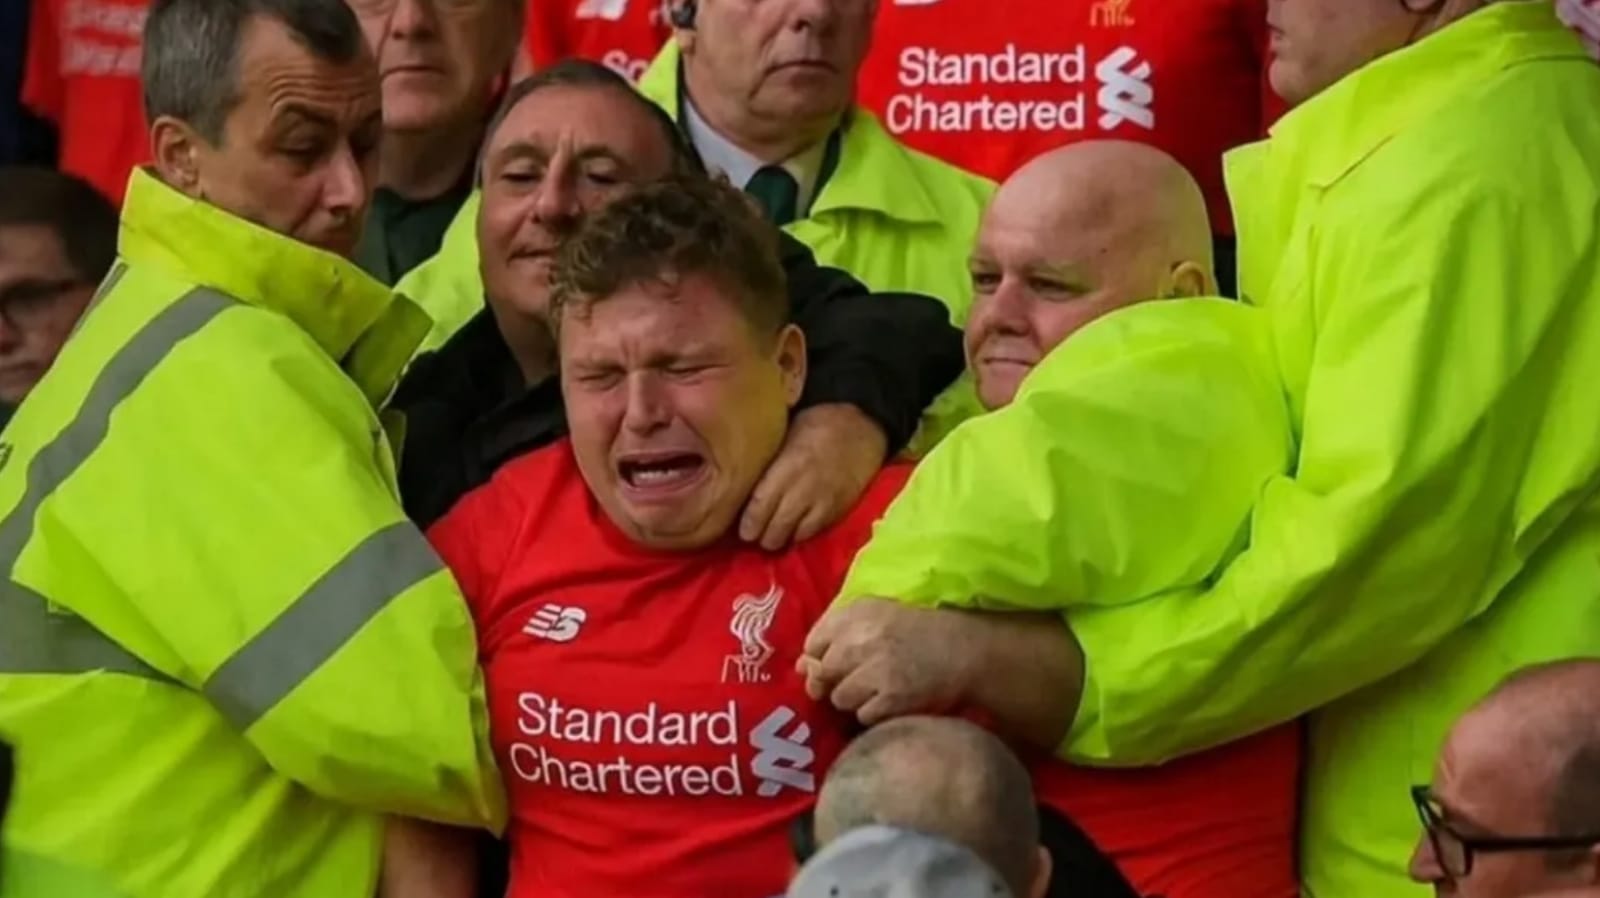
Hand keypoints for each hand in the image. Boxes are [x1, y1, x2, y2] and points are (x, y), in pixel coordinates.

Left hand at [740, 404, 886, 550]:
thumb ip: (766, 460)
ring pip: (793, 536)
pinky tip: (791, 530)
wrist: (862, 428)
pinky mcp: (837, 512)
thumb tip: (740, 479)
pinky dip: (798, 536)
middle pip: (775, 528)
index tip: (741, 528)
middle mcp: (804, 489)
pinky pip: (812, 534)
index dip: (748, 523)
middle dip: (760, 536)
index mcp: (787, 466)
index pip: (760, 505)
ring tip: (770, 535)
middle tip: (751, 534)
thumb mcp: (785, 433)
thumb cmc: (816, 424)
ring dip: (779, 539)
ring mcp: (822, 504)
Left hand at [798, 598, 978, 725]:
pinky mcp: (892, 698)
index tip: (840, 663)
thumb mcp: (875, 615)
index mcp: (856, 613)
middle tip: (863, 678)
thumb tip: (800, 667)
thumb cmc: (915, 632)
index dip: (821, 659)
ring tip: (880, 689)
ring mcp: (876, 670)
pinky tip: (892, 701)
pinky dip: (874, 714)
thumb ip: (834, 633)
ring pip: (840, 699)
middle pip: (822, 675)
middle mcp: (862, 638)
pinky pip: (863, 716)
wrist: (965, 650)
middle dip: (836, 681)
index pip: (813, 644)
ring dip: (855, 700)